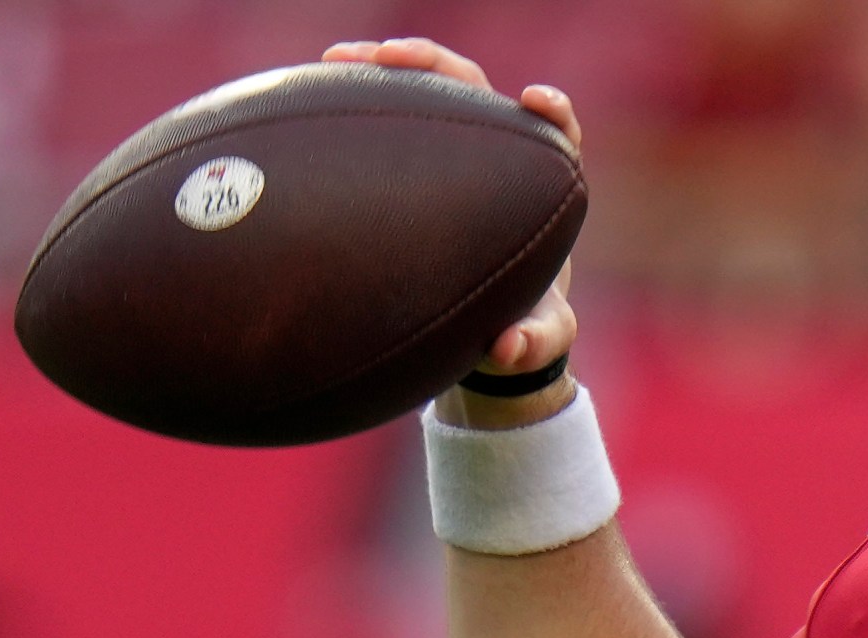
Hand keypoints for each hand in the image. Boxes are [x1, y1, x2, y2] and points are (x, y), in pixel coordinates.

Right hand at [322, 38, 578, 424]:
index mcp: (541, 188)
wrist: (484, 324)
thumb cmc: (520, 324)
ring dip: (382, 68)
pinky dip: (354, 99)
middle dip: (435, 63)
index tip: (535, 100)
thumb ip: (533, 345)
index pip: (558, 132)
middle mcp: (498, 155)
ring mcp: (453, 148)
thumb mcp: (535, 340)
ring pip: (424, 89)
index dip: (551, 112)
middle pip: (475, 88)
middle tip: (392, 57)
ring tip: (335, 61)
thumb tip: (506, 349)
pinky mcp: (413, 155)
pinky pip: (387, 115)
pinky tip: (309, 97)